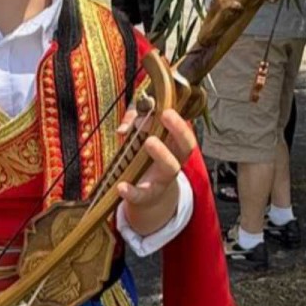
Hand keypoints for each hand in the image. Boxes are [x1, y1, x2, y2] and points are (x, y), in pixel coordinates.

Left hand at [116, 108, 196, 236]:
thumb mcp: (140, 136)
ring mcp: (162, 179)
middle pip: (185, 147)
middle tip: (165, 115)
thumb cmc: (144, 157)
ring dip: (162, 153)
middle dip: (178, 130)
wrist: (144, 194)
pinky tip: (121, 186)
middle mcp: (174, 161)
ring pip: (170, 167)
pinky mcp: (147, 195)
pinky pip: (141, 194)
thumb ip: (133, 124)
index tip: (167, 110)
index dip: (180, 122)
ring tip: (149, 141)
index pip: (185, 134)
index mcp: (175, 147)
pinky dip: (131, 191)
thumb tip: (123, 128)